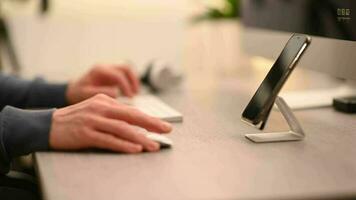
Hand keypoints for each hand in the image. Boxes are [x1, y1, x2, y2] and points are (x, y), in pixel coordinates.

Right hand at [49, 94, 171, 152]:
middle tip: (167, 130)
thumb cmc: (75, 119)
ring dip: (140, 138)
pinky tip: (135, 148)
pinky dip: (123, 145)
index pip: (131, 110)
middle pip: (131, 116)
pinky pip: (108, 140)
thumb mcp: (95, 110)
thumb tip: (135, 123)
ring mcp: (93, 120)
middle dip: (151, 124)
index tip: (162, 125)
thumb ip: (113, 114)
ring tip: (153, 146)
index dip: (148, 118)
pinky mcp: (86, 134)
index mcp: (104, 101)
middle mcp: (100, 108)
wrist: (47, 125)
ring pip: (122, 129)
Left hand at [66, 64, 139, 104]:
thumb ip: (101, 92)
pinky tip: (130, 93)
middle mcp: (105, 67)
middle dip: (133, 80)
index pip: (118, 75)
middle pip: (125, 68)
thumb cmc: (78, 93)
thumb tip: (117, 93)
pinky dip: (130, 82)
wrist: (73, 90)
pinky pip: (125, 75)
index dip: (126, 86)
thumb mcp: (86, 94)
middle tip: (135, 93)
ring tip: (135, 93)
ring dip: (133, 80)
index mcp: (99, 70)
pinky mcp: (112, 75)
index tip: (130, 97)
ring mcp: (110, 70)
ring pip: (127, 69)